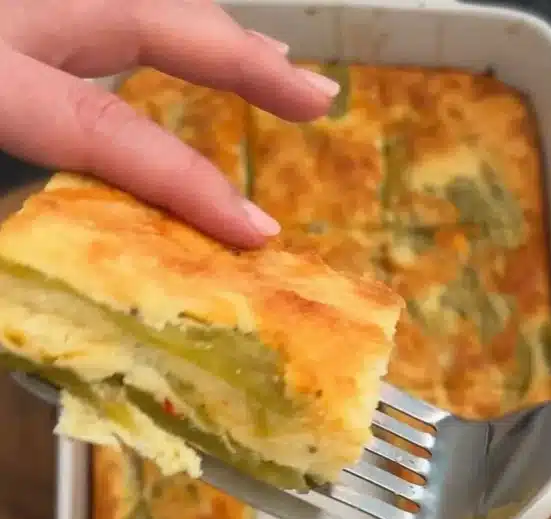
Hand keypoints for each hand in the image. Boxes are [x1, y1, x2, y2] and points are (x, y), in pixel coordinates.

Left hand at [0, 0, 338, 245]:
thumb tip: (70, 259)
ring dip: (215, 33)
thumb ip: (14, 191)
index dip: (188, 181)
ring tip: (277, 65)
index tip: (255, 232)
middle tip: (319, 100)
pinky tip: (185, 36)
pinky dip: (164, 20)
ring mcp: (28, 1)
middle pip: (151, 20)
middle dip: (242, 60)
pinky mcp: (24, 6)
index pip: (107, 126)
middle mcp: (24, 13)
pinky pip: (112, 3)